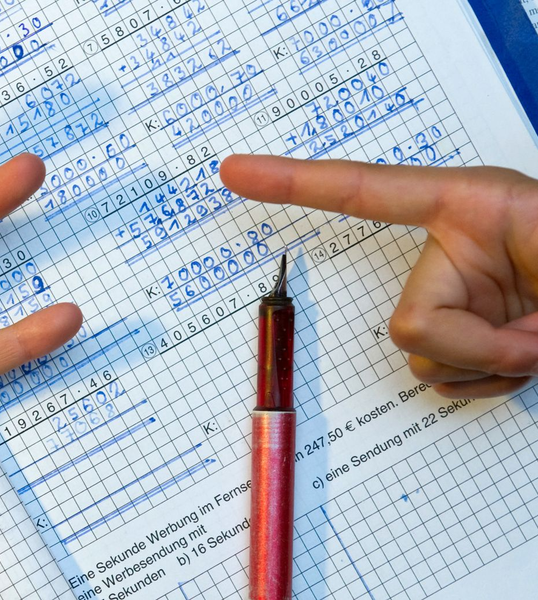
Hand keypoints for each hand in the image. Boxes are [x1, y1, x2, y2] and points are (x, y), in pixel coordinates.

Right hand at [221, 154, 537, 398]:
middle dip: (477, 348)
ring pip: (424, 361)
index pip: (363, 191)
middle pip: (411, 324)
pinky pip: (444, 379)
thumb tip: (478, 354)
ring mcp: (456, 295)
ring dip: (490, 367)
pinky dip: (486, 383)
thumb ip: (506, 321)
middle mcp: (451, 251)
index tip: (234, 171)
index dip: (293, 182)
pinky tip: (522, 358)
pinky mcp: (466, 333)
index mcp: (467, 204)